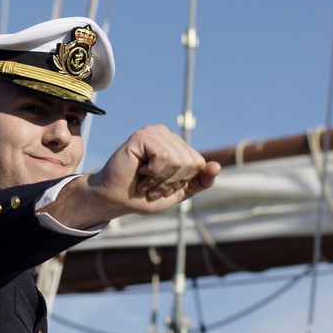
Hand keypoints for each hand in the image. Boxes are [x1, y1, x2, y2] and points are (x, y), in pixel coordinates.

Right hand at [43, 124, 220, 229]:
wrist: (114, 200)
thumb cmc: (142, 196)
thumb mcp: (178, 192)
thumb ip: (199, 181)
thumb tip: (217, 166)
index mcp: (177, 145)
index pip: (199, 164)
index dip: (182, 182)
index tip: (161, 187)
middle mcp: (167, 135)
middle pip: (191, 162)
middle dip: (171, 182)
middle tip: (151, 185)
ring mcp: (155, 132)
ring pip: (178, 160)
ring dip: (160, 180)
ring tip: (144, 180)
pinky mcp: (143, 135)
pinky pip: (165, 157)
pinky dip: (153, 173)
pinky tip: (139, 171)